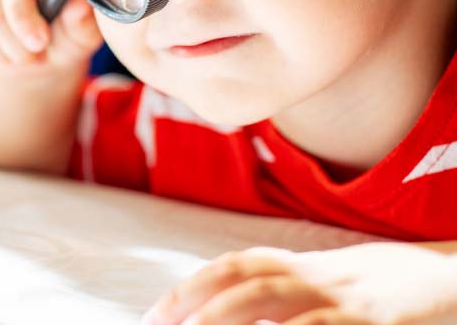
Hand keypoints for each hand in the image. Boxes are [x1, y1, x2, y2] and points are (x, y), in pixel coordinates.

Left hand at [143, 243, 456, 324]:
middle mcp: (320, 274)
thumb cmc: (380, 288)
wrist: (453, 280)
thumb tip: (218, 309)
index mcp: (304, 263)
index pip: (236, 265)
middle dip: (200, 301)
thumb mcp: (327, 281)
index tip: (154, 314)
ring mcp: (349, 298)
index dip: (192, 285)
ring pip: (280, 300)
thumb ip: (281, 288)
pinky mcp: (378, 323)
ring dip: (234, 314)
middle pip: (249, 279)